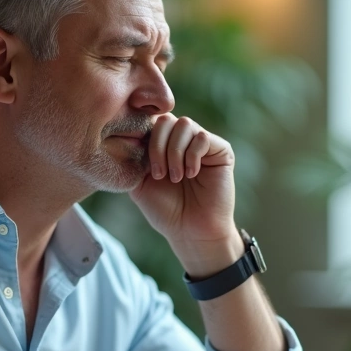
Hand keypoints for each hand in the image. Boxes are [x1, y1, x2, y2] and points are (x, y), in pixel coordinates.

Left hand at [130, 114, 236, 249]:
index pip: (151, 123)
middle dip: (158, 146)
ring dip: (175, 152)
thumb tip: (129, 134)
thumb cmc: (166, 210)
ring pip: (184, 125)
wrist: (191, 230)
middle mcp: (183, 140)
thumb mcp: (139, 183)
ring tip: (176, 177)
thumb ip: (133, 157)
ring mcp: (202, 144)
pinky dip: (192, 156)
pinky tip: (191, 174)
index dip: (145, 139)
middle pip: (166, 119)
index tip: (146, 169)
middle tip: (160, 174)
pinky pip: (202, 137)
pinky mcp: (221, 150)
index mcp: (163, 145)